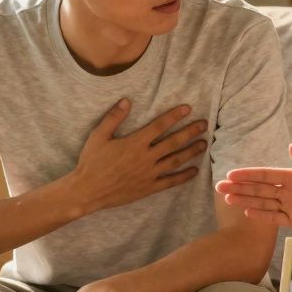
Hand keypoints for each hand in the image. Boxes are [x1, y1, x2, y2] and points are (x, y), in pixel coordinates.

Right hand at [67, 99, 206, 215]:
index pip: (159, 126)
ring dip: (191, 151)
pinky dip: (184, 176)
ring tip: (204, 144)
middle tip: (204, 124)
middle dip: (190, 132)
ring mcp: (149, 174)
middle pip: (173, 142)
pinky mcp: (149, 188)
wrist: (87, 191)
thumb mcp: (98, 136)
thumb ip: (113, 118)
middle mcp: (146, 157)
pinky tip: (195, 171)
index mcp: (135, 143)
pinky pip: (170, 182)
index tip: (187, 109)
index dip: (175, 116)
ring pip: (176, 160)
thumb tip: (126, 101)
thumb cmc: (91, 162)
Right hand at [215, 144, 291, 234]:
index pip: (266, 175)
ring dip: (245, 201)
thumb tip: (291, 147)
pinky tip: (247, 213)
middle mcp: (289, 190)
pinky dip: (262, 216)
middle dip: (240, 187)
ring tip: (228, 200)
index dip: (249, 175)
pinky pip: (275, 218)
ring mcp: (291, 206)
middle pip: (260, 189)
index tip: (231, 174)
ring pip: (263, 203)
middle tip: (220, 187)